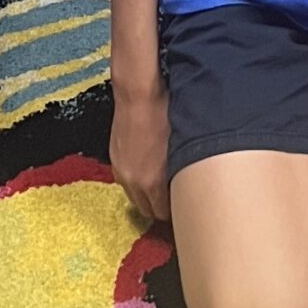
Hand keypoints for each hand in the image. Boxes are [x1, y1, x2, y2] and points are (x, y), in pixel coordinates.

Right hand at [110, 86, 171, 223]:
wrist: (137, 94)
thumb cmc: (165, 113)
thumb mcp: (183, 145)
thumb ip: (184, 172)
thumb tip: (192, 186)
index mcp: (152, 181)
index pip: (163, 214)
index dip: (174, 213)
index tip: (184, 208)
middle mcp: (133, 182)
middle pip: (147, 211)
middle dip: (160, 208)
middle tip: (175, 200)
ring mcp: (121, 171)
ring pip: (134, 197)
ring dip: (146, 196)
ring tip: (161, 186)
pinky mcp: (114, 159)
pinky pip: (126, 182)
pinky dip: (136, 182)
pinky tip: (147, 170)